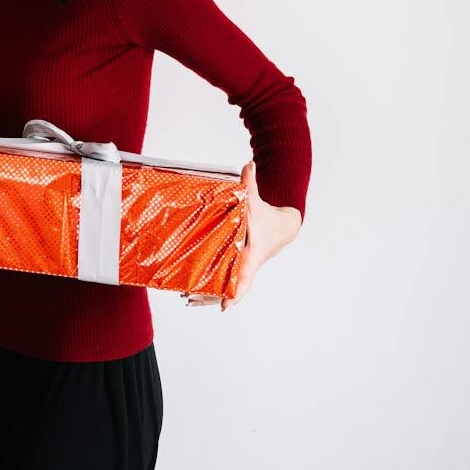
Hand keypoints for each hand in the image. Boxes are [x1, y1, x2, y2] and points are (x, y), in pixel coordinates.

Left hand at [183, 162, 300, 311]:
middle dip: (211, 295)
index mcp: (252, 255)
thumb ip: (250, 184)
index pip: (245, 278)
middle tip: (191, 299)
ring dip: (207, 295)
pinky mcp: (236, 266)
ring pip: (224, 288)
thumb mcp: (257, 202)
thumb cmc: (267, 218)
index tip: (226, 306)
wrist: (282, 227)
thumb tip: (248, 164)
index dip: (236, 293)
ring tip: (186, 299)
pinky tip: (192, 293)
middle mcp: (246, 265)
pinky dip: (210, 288)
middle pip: (230, 287)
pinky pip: (223, 282)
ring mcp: (241, 268)